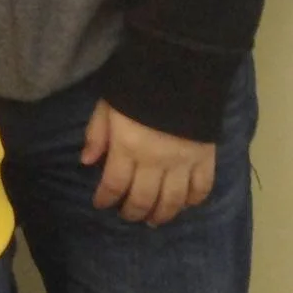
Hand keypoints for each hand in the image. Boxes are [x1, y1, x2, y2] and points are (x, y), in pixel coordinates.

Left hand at [84, 98, 216, 224]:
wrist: (180, 71)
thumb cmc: (136, 87)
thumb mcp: (107, 105)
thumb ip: (97, 135)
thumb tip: (87, 162)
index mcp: (128, 147)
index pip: (114, 184)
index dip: (106, 198)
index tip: (100, 205)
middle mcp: (156, 161)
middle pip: (143, 198)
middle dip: (133, 211)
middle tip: (127, 216)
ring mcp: (184, 163)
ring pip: (172, 200)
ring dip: (162, 215)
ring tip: (153, 221)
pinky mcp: (206, 158)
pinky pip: (202, 188)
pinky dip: (193, 201)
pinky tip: (185, 206)